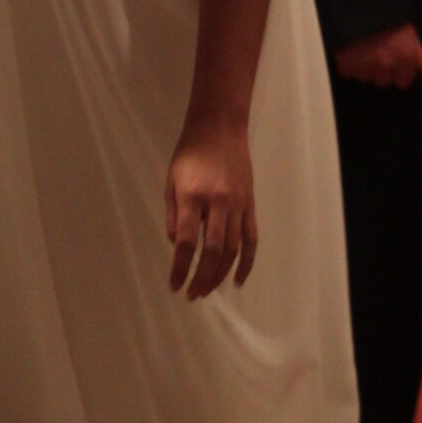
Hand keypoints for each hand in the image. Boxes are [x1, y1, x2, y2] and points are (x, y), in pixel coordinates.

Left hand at [166, 117, 257, 298]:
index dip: (180, 268)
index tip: (174, 285)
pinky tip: (238, 280)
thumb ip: (173, 216)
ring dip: (220, 274)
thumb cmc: (189, 153)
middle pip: (213, 251)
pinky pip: (251, 238)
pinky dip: (247, 262)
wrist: (220, 127)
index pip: (187, 242)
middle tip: (193, 295)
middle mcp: (217, 202)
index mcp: (192, 196)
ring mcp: (237, 204)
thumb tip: (178, 246)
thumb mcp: (171, 181)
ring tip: (208, 290)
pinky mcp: (250, 204)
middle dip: (202, 278)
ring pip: (233, 249)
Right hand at [333, 24, 421, 88]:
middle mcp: (387, 65)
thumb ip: (419, 55)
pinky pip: (348, 71)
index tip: (394, 63)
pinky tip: (351, 49)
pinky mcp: (346, 65)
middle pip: (383, 81)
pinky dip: (348, 64)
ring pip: (365, 77)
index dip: (399, 73)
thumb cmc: (389, 12)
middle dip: (380, 71)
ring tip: (362, 49)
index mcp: (406, 57)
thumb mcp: (409, 30)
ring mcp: (366, 66)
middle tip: (377, 54)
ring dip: (364, 68)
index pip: (403, 82)